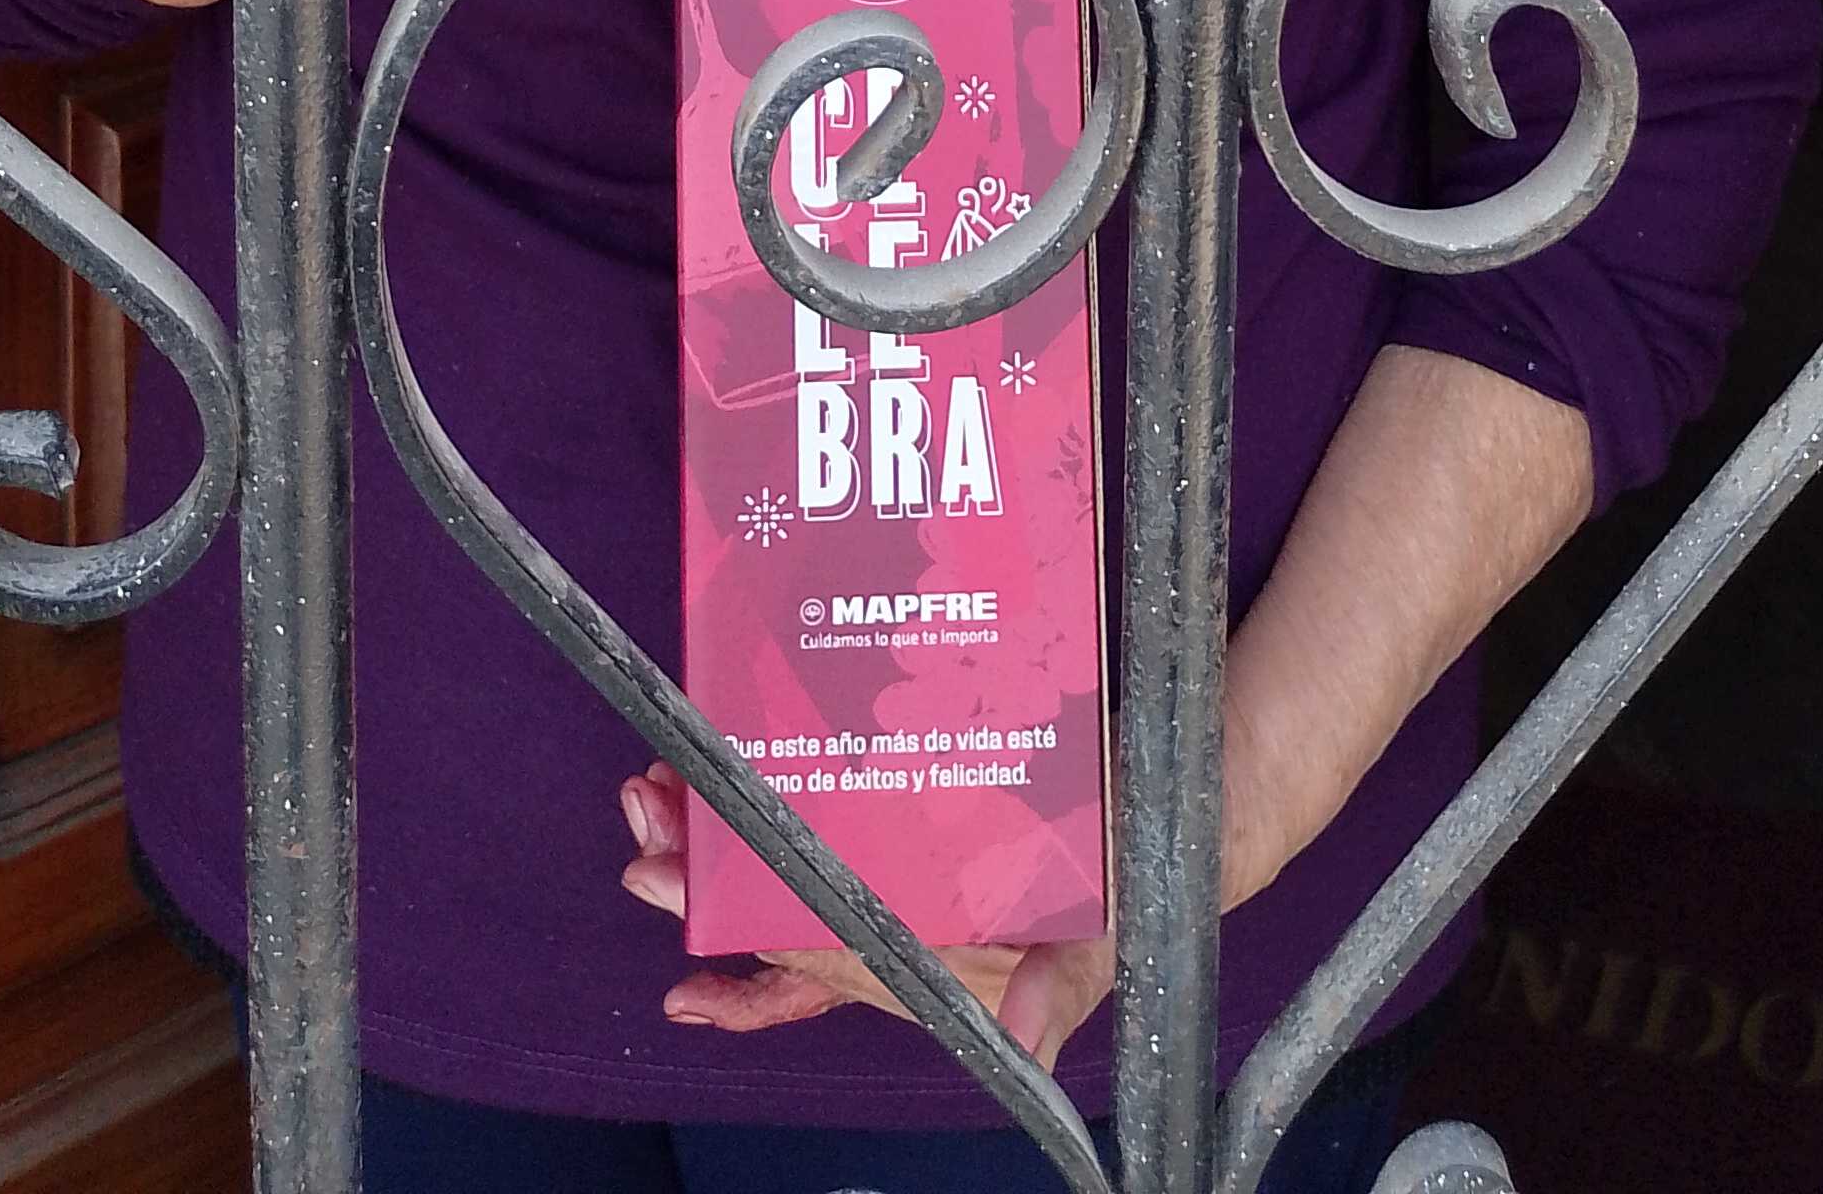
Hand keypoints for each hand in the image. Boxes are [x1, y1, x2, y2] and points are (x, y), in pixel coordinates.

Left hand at [616, 766, 1117, 1071]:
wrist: (1177, 819)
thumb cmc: (1140, 874)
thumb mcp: (1113, 924)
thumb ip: (1072, 973)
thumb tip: (1036, 1034)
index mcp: (945, 972)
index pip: (829, 968)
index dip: (751, 966)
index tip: (679, 952)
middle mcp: (911, 938)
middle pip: (788, 918)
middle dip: (706, 879)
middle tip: (645, 818)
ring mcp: (906, 890)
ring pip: (791, 876)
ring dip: (719, 841)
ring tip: (658, 788)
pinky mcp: (914, 844)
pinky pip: (827, 852)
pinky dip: (768, 832)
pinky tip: (716, 793)